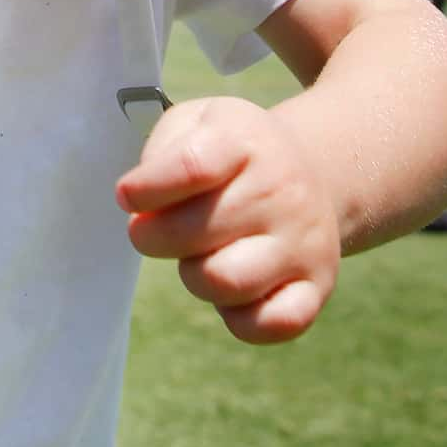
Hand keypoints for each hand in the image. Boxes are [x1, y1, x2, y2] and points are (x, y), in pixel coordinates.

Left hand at [116, 97, 338, 344]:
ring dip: (195, 276)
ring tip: (201, 256)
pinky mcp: (318, 285)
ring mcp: (305, 240)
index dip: (147, 189)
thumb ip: (160, 153)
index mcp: (247, 141)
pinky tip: (233, 293)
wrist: (311, 170)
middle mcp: (284, 189)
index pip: (193, 166)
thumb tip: (136, 201)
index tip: (128, 197)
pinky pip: (271, 324)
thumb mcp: (195, 122)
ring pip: (226, 282)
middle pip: (198, 231)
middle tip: (158, 229)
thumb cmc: (232, 153)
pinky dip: (240, 319)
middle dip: (157, 237)